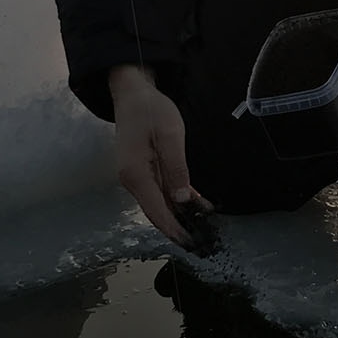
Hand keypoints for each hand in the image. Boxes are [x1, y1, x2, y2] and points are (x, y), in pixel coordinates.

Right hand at [107, 64, 203, 244]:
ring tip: (204, 229)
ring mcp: (136, 177)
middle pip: (157, 212)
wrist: (132, 94)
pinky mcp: (143, 171)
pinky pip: (161, 191)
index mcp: (136, 175)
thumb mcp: (170, 135)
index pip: (157, 211)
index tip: (192, 244)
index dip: (175, 229)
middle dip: (179, 229)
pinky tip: (199, 206)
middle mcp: (133, 181)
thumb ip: (176, 168)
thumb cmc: (151, 110)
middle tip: (202, 244)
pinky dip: (178, 200)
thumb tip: (182, 200)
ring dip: (180, 216)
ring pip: (160, 203)